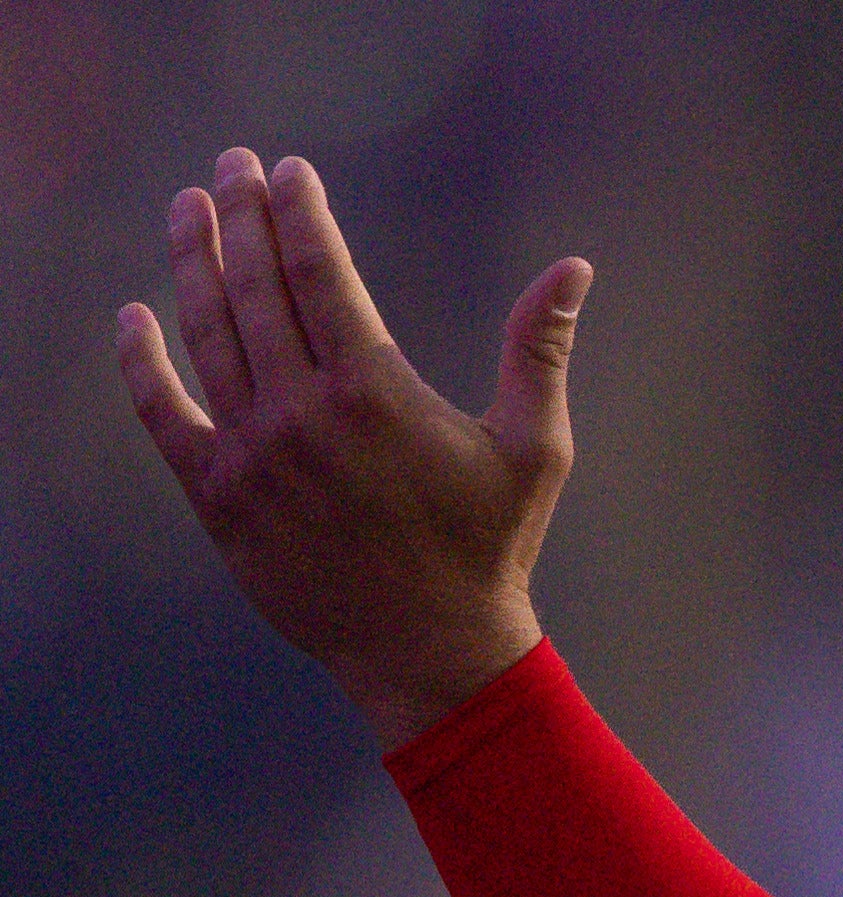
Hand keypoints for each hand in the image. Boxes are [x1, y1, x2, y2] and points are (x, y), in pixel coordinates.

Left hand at [117, 148, 591, 751]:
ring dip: (192, 261)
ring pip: (206, 333)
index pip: (319, 271)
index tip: (288, 170)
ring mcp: (252, 453)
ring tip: (188, 209)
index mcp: (376, 390)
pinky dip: (143, 361)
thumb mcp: (536, 446)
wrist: (430, 651)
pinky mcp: (218, 495)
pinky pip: (162, 413)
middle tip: (229, 165)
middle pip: (254, 286)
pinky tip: (136, 316)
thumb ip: (540, 349)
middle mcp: (303, 412)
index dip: (298, 211)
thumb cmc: (490, 547)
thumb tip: (574, 267)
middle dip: (239, 214)